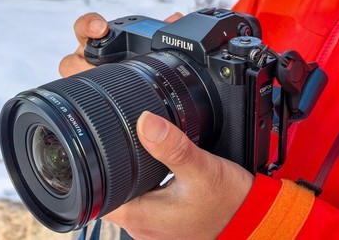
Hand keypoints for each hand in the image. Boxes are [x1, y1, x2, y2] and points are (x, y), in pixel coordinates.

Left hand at [60, 12, 253, 238]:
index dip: (84, 166)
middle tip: (107, 132)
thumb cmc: (231, 202)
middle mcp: (139, 220)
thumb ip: (174, 146)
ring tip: (125, 140)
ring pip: (121, 186)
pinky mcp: (162, 211)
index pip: (94, 192)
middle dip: (103, 159)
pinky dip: (138, 171)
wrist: (254, 216)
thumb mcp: (204, 170)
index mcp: (139, 214)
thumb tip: (145, 120)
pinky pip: (139, 189)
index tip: (86, 139)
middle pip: (104, 186)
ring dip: (120, 164)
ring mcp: (150, 217)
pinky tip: (146, 154)